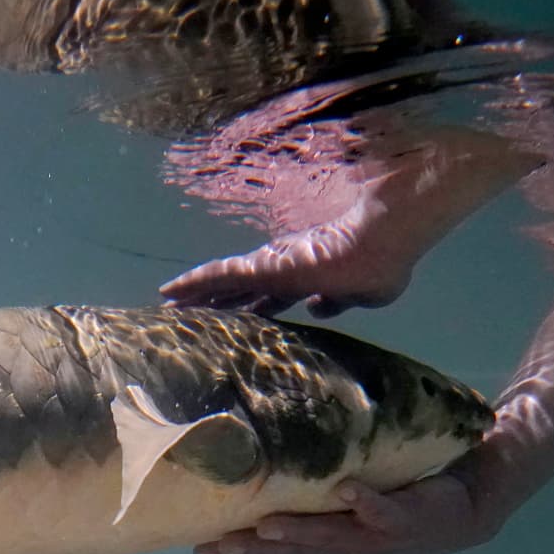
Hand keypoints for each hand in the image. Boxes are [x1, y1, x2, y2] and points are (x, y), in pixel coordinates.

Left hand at [159, 190, 414, 318]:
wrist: (384, 237)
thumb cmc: (382, 262)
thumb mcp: (365, 296)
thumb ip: (337, 303)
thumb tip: (316, 308)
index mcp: (307, 278)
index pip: (272, 297)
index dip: (253, 307)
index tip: (240, 316)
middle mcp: (284, 270)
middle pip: (241, 290)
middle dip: (216, 303)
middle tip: (189, 313)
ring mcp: (270, 266)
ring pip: (222, 282)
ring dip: (196, 294)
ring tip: (169, 304)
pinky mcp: (261, 264)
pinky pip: (218, 275)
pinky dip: (193, 283)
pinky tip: (171, 292)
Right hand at [194, 471, 499, 553]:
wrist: (468, 507)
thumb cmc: (401, 493)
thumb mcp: (354, 491)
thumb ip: (319, 482)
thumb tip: (272, 449)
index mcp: (329, 537)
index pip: (275, 546)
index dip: (238, 548)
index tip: (199, 548)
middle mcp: (346, 543)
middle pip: (293, 547)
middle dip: (254, 548)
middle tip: (217, 545)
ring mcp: (375, 533)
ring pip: (330, 535)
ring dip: (299, 532)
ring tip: (266, 527)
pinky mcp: (406, 517)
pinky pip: (383, 509)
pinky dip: (365, 502)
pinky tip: (348, 491)